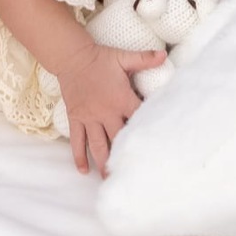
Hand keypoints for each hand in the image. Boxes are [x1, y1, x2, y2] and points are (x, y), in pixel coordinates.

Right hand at [56, 39, 164, 176]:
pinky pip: (77, 141)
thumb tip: (164, 55)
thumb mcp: (123, 57)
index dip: (147, 131)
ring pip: (98, 145)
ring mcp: (89, 118)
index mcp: (121, 99)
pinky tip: (84, 171)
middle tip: (134, 175)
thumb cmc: (100, 58)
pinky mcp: (76, 119)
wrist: (72, 57)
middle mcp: (106, 112)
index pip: (138, 118)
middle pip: (118, 139)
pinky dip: (79, 156)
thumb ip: (144, 59)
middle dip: (125, 157)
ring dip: (104, 163)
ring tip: (110, 180)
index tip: (156, 148)